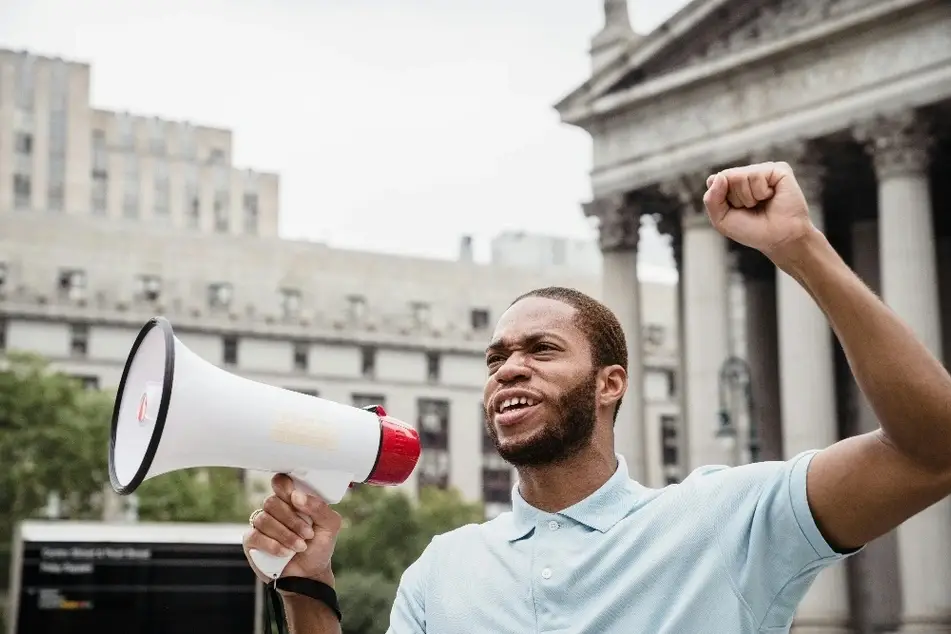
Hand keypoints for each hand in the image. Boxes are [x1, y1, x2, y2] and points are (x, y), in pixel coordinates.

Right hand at [243, 474, 341, 584]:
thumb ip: (319, 507)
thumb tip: (297, 496)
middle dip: (292, 520)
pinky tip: (285, 553)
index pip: (280, 482)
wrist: (310, 575)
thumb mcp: (330, 525)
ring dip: (285, 535)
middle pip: (272, 501)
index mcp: (292, 500)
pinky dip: (273, 545)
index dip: (285, 488)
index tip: (296, 500)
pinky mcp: (252, 541)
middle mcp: (275, 510)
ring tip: (300, 546)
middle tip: (308, 534)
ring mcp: (261, 524)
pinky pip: (255, 536)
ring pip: (264, 519)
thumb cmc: (319, 547)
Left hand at [702, 161, 816, 258]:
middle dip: (735, 199)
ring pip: (739, 176)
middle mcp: (747, 174)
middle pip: (725, 177)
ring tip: (761, 203)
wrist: (779, 239)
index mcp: (733, 183)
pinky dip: (761, 192)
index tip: (736, 211)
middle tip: (751, 208)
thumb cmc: (752, 230)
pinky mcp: (779, 168)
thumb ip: (712, 199)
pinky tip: (771, 196)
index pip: (713, 180)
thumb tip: (719, 176)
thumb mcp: (721, 220)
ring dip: (749, 197)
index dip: (721, 200)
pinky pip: (756, 175)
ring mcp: (762, 170)